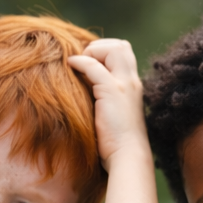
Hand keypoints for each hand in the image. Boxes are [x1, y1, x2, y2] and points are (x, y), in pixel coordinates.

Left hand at [68, 39, 149, 170]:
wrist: (127, 156)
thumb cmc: (117, 142)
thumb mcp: (113, 114)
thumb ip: (104, 98)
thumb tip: (84, 89)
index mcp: (132, 87)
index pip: (124, 54)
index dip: (105, 53)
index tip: (89, 67)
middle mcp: (132, 82)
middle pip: (122, 46)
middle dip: (99, 47)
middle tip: (84, 64)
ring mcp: (124, 85)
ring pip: (114, 48)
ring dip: (93, 51)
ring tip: (79, 66)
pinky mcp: (111, 91)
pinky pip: (93, 65)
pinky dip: (80, 62)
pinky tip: (70, 67)